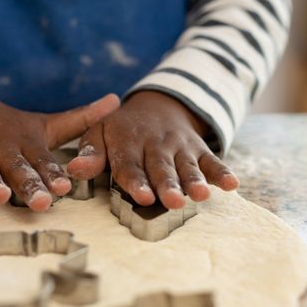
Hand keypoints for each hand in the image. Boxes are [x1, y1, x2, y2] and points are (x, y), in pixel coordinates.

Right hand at [0, 85, 119, 210]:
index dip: (53, 175)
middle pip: (18, 170)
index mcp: (27, 144)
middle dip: (30, 185)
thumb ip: (80, 120)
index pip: (43, 162)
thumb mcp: (44, 123)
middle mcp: (3, 150)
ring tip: (0, 195)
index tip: (65, 188)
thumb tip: (116, 101)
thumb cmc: (8, 125)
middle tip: (42, 203)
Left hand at [66, 90, 238, 208]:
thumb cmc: (121, 130)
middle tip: (173, 201)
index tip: (142, 196)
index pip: (130, 164)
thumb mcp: (99, 134)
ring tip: (201, 195)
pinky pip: (212, 160)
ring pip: (187, 165)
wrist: (157, 105)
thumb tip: (74, 169)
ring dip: (195, 180)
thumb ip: (90, 154)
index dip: (136, 180)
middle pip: (161, 167)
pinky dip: (222, 172)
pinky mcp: (198, 148)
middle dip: (168, 184)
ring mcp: (179, 146)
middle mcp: (155, 144)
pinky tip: (232, 185)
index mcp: (127, 142)